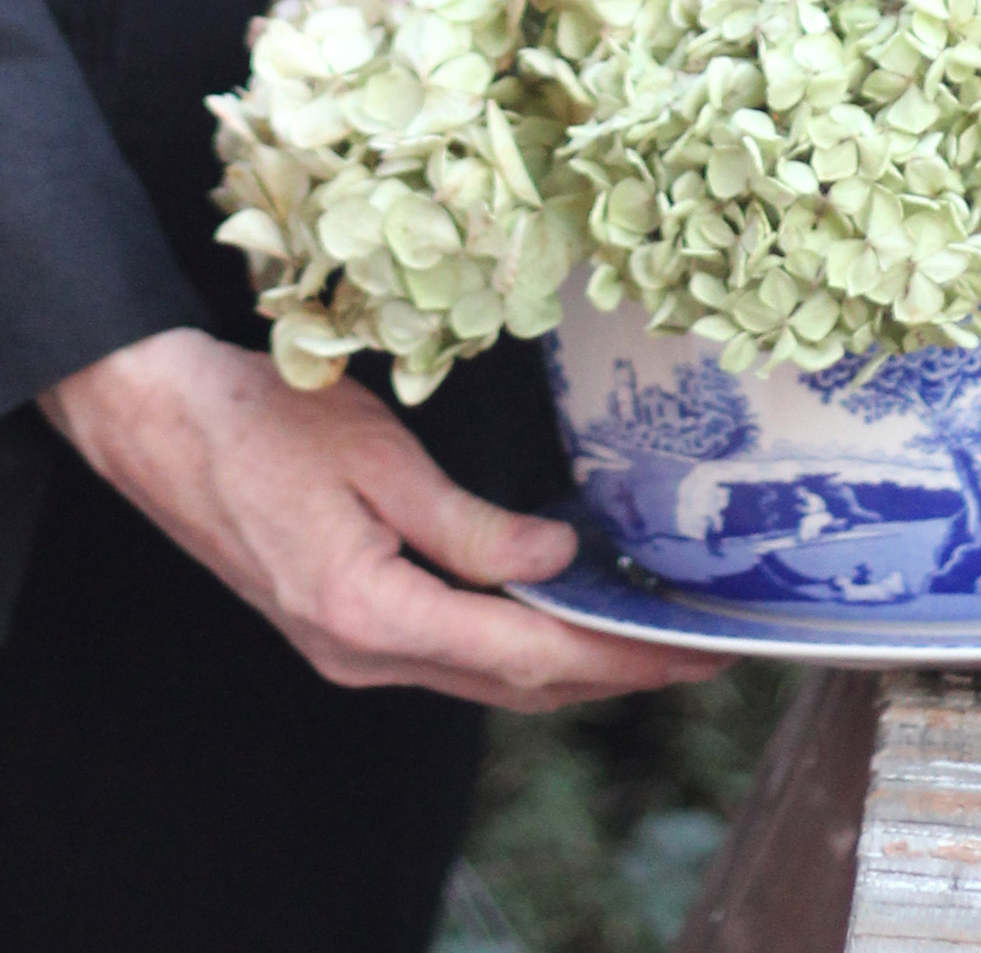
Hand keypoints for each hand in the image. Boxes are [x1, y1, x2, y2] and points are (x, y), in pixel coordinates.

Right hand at [37, 328, 727, 710]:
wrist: (157, 423)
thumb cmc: (264, 421)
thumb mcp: (380, 459)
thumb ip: (471, 526)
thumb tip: (559, 566)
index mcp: (371, 611)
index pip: (528, 653)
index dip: (619, 656)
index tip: (691, 650)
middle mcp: (360, 651)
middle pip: (517, 683)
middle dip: (615, 674)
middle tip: (699, 655)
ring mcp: (348, 648)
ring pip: (486, 678)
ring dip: (574, 669)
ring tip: (651, 643)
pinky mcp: (343, 626)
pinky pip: (453, 654)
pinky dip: (521, 649)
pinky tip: (564, 623)